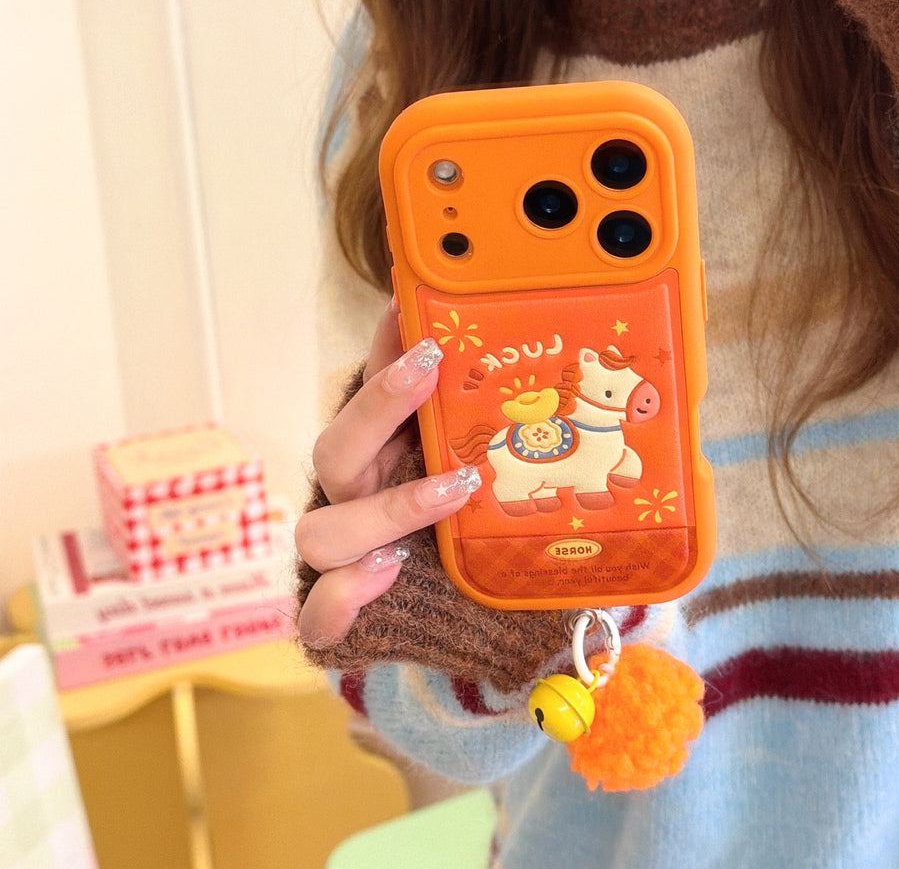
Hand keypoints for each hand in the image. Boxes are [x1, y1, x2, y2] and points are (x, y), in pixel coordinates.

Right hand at [295, 305, 479, 648]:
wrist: (469, 613)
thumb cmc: (482, 530)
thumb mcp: (500, 471)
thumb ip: (508, 429)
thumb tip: (558, 360)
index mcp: (386, 454)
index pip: (368, 390)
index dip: (381, 348)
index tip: (410, 305)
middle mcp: (358, 497)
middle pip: (335, 447)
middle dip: (378, 406)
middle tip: (429, 367)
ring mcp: (345, 555)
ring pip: (321, 531)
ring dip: (385, 508)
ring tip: (455, 489)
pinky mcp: (346, 612)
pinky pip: (320, 613)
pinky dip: (345, 596)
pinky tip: (388, 571)